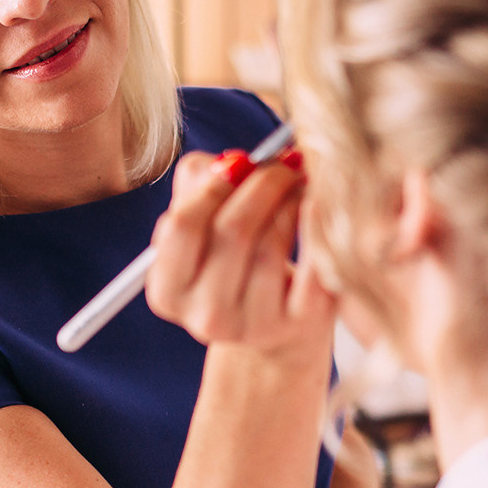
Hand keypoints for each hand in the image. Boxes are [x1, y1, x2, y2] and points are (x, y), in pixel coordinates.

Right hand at [145, 150, 334, 361]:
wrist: (275, 324)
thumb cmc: (234, 261)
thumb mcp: (203, 230)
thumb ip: (199, 184)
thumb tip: (232, 163)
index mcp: (168, 290)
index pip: (183, 225)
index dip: (213, 184)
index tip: (240, 162)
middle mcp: (205, 316)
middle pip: (233, 230)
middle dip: (262, 183)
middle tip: (283, 164)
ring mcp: (254, 326)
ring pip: (272, 244)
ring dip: (290, 200)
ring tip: (300, 183)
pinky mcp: (299, 324)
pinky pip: (312, 267)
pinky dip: (316, 228)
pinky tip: (319, 207)